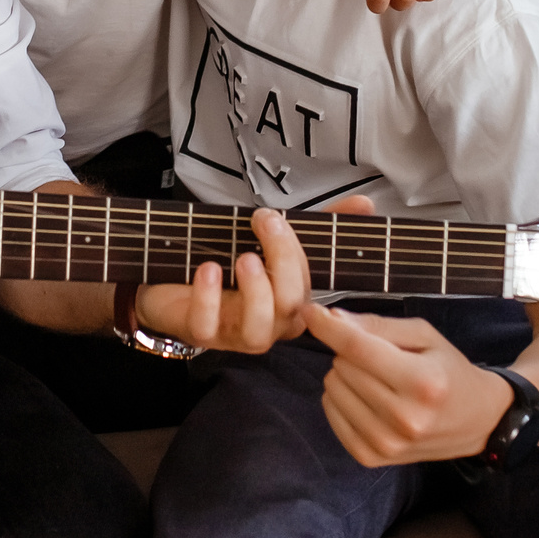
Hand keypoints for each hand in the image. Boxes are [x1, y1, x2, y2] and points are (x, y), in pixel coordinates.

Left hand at [134, 205, 315, 352]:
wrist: (173, 282)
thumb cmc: (229, 264)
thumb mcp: (271, 241)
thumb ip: (318, 224)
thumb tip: (364, 203)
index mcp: (291, 304)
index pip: (308, 284)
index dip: (295, 250)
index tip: (275, 216)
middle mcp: (270, 324)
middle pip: (290, 305)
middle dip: (281, 260)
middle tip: (264, 223)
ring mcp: (235, 334)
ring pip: (258, 330)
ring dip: (255, 290)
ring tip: (243, 257)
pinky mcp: (200, 333)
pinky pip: (208, 326)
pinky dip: (208, 297)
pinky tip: (207, 269)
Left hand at [304, 301, 513, 466]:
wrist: (476, 421)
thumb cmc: (447, 370)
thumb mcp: (424, 335)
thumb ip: (377, 325)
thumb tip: (332, 319)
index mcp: (422, 382)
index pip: (358, 349)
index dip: (328, 327)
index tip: (309, 311)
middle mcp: (404, 418)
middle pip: (342, 366)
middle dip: (351, 352)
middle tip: (381, 358)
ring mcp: (386, 443)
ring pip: (331, 388)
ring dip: (346, 376)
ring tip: (378, 380)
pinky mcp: (371, 458)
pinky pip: (330, 412)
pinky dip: (341, 398)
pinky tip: (367, 398)